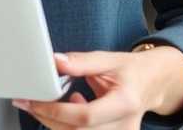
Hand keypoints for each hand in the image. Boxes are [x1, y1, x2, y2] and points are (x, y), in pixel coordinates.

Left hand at [11, 47, 182, 129]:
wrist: (151, 84)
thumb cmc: (130, 71)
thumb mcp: (108, 59)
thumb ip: (81, 62)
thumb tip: (55, 62)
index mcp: (126, 102)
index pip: (86, 116)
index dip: (56, 111)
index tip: (35, 100)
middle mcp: (126, 126)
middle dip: (49, 119)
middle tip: (31, 102)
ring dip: (56, 124)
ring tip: (48, 103)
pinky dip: (69, 126)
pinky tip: (72, 108)